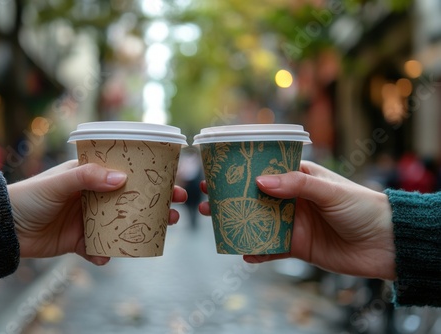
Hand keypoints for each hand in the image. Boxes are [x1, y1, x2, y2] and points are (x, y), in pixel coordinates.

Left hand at [9, 160, 186, 264]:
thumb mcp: (59, 182)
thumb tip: (122, 179)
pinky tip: (104, 256)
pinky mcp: (80, 241)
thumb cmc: (30, 197)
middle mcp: (93, 197)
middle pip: (131, 200)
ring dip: (140, 230)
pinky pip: (100, 247)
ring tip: (159, 233)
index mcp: (90, 176)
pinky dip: (105, 253)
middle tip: (176, 208)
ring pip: (122, 224)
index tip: (171, 181)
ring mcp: (89, 219)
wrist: (4, 228)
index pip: (126, 173)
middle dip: (154, 204)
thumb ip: (87, 178)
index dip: (149, 176)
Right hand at [199, 160, 395, 279]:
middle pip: (255, 197)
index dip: (242, 170)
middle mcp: (293, 200)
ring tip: (215, 223)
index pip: (266, 170)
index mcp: (300, 178)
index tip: (218, 170)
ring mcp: (293, 223)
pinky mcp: (297, 247)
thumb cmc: (362, 207)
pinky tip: (242, 252)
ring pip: (259, 222)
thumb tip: (260, 183)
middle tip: (206, 198)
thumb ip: (296, 185)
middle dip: (231, 198)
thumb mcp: (328, 190)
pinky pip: (271, 249)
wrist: (386, 244)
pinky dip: (256, 251)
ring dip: (237, 223)